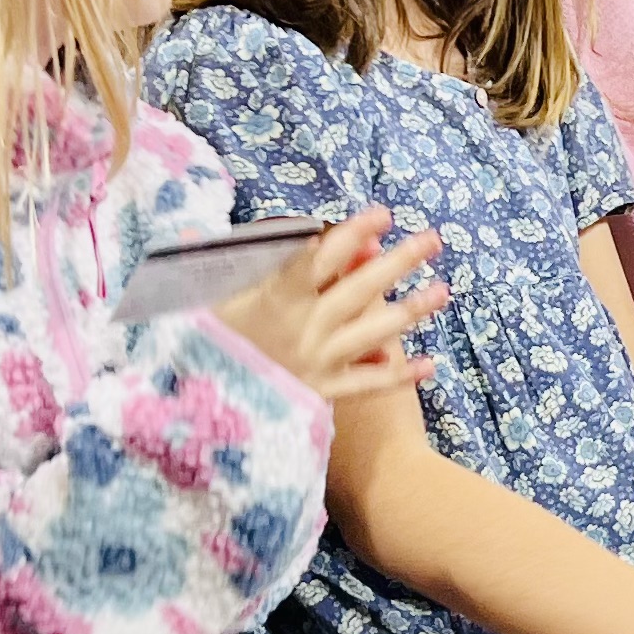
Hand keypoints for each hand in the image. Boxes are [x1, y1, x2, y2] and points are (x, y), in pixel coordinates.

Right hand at [215, 206, 445, 405]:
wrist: (203, 418)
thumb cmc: (200, 350)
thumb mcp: (199, 304)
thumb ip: (209, 268)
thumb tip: (190, 233)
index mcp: (277, 298)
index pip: (321, 257)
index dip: (353, 233)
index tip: (383, 215)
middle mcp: (307, 327)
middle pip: (362, 288)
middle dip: (400, 261)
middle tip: (433, 240)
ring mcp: (320, 360)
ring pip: (375, 331)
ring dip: (411, 310)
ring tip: (442, 291)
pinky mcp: (324, 392)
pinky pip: (368, 383)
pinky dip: (398, 374)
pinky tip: (429, 364)